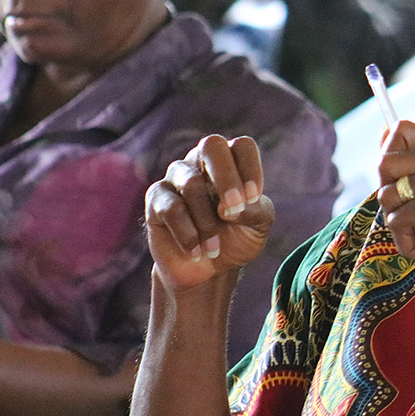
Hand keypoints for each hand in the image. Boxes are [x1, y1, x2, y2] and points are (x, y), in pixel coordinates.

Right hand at [144, 135, 274, 292]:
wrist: (208, 269)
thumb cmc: (237, 238)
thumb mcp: (258, 225)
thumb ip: (255, 210)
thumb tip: (230, 207)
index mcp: (233, 161)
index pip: (242, 146)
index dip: (250, 170)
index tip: (253, 200)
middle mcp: (202, 161)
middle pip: (212, 146)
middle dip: (226, 178)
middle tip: (235, 210)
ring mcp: (177, 177)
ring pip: (192, 184)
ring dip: (208, 221)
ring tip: (214, 247)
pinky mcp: (156, 198)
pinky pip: (171, 209)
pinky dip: (188, 234)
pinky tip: (196, 251)